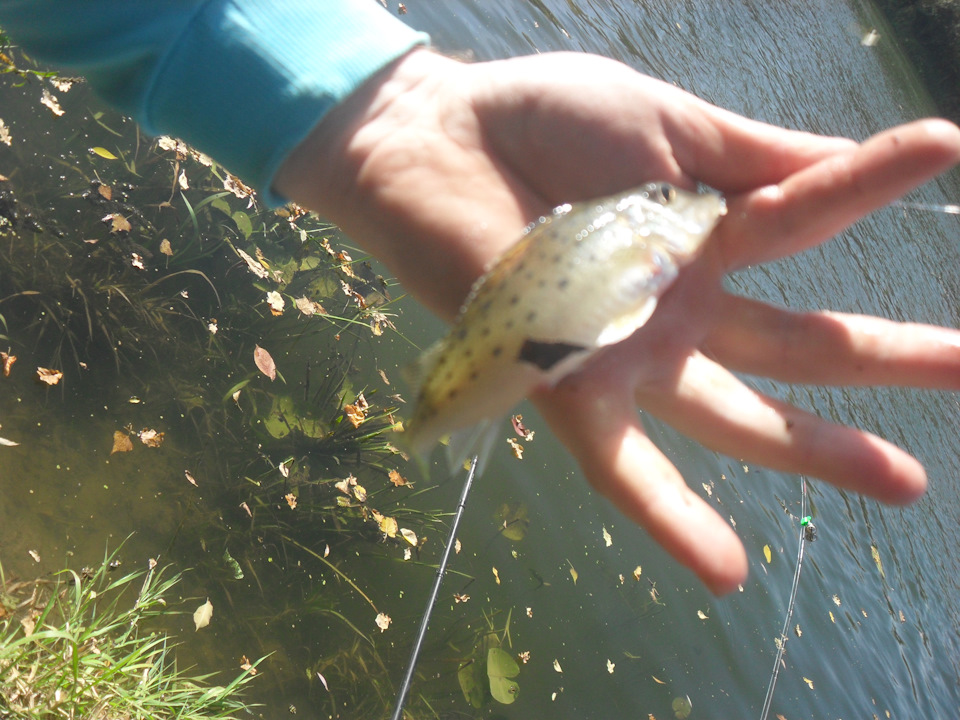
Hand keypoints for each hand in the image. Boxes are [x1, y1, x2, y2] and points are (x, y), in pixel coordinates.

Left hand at [276, 48, 959, 593]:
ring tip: (903, 481)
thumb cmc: (540, 124)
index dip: (876, 183)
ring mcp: (628, 352)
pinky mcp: (564, 385)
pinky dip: (669, 516)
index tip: (947, 149)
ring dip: (816, 450)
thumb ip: (751, 153)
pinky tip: (727, 571)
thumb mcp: (663, 125)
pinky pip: (620, 467)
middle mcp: (678, 305)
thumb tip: (850, 155)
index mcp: (704, 233)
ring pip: (735, 415)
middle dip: (885, 357)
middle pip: (795, 343)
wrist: (431, 140)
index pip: (810, 217)